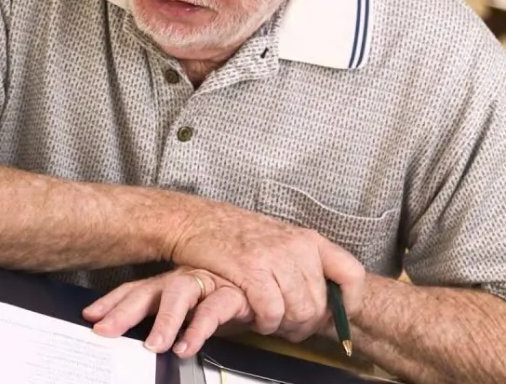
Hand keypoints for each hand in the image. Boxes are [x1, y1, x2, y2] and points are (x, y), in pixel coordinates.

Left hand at [84, 267, 252, 357]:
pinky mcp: (232, 293)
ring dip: (165, 320)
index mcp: (168, 285)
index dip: (112, 302)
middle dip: (124, 310)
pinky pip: (214, 310)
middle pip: (148, 291)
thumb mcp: (189, 311)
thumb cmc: (220, 300)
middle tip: (105, 330)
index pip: (134, 290)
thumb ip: (164, 322)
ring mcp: (206, 284)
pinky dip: (198, 330)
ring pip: (179, 294)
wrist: (265, 287)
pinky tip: (187, 346)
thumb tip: (134, 340)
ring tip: (153, 345)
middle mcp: (183, 281)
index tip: (90, 315)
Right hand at [167, 201, 365, 340]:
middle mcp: (296, 247)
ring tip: (270, 322)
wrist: (196, 221)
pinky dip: (265, 323)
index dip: (350, 302)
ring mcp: (274, 258)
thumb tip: (329, 298)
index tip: (337, 316)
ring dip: (283, 326)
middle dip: (305, 324)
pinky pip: (271, 311)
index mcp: (308, 240)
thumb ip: (304, 263)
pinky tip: (256, 319)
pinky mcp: (250, 270)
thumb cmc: (236, 234)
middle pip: (320, 304)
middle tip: (288, 328)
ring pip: (297, 311)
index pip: (351, 274)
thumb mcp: (280, 240)